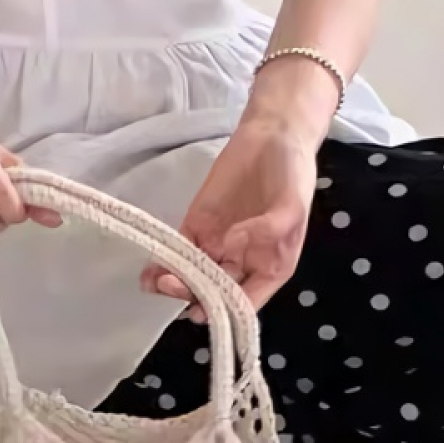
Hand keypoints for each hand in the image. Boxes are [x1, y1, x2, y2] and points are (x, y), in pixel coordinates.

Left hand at [143, 118, 318, 317]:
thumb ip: (269, 230)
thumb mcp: (293, 204)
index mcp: (271, 266)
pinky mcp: (198, 221)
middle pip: (215, 290)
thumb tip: (232, 244)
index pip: (246, 300)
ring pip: (194, 273)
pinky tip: (151, 269)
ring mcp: (218, 242)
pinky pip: (181, 248)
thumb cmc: (292, 173)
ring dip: (175, 282)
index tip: (203, 308)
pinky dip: (165, 260)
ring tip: (157, 281)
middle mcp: (243, 261)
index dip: (225, 309)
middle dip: (193, 294)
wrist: (272, 133)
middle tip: (172, 285)